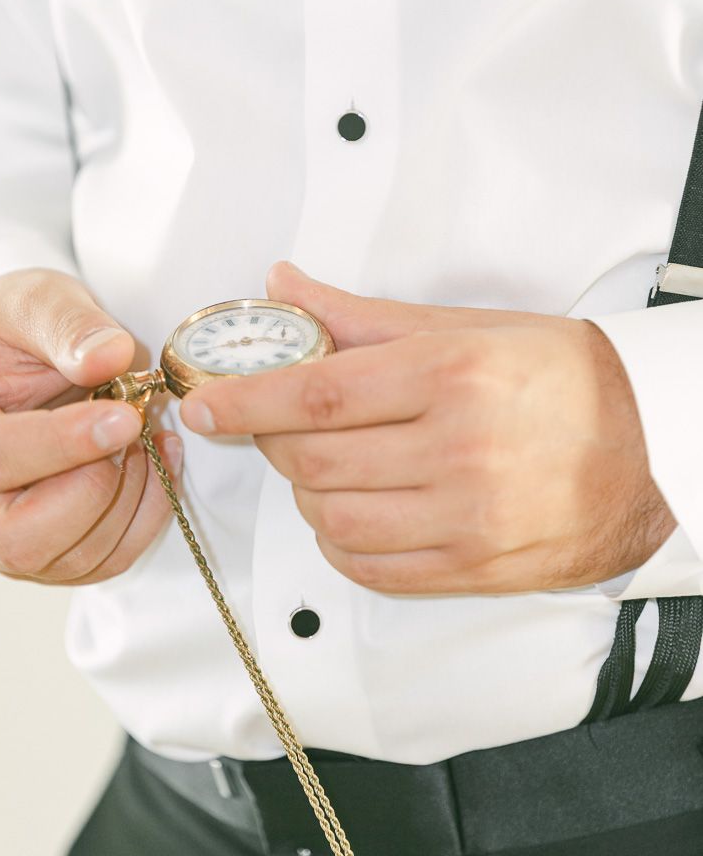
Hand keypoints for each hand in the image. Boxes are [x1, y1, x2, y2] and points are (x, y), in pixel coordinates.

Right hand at [0, 268, 180, 583]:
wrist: (25, 356)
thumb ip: (71, 324)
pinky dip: (144, 518)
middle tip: (131, 429)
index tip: (122, 416)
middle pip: (16, 538)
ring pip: (68, 559)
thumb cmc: (19, 328)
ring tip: (145, 435)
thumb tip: (110, 357)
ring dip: (126, 501)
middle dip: (93, 491)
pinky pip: (103, 563)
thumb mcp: (38, 299)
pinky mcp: (46, 553)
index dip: (62, 445)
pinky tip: (157, 463)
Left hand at [179, 262, 674, 594]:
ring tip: (325, 463)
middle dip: (272, 440)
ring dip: (307, 491)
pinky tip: (355, 509)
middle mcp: (457, 450)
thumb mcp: (464, 327)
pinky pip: (371, 568)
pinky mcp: (474, 569)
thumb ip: (361, 314)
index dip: (246, 399)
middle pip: (314, 460)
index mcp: (450, 376)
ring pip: (334, 520)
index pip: (317, 394)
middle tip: (273, 420)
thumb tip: (284, 286)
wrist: (651, 448)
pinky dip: (341, 541)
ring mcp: (467, 519)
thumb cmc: (560, 376)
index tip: (204, 401)